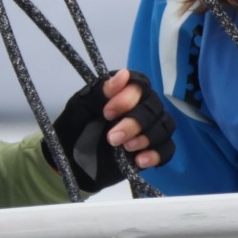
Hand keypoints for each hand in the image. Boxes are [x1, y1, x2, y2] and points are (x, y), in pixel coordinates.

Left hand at [45, 69, 176, 192]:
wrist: (70, 163)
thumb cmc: (73, 129)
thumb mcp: (80, 108)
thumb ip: (100, 92)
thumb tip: (124, 74)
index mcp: (122, 93)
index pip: (140, 85)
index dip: (128, 97)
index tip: (108, 113)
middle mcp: (139, 108)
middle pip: (154, 107)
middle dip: (134, 123)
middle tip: (112, 138)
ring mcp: (147, 130)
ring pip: (165, 127)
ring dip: (147, 137)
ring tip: (126, 148)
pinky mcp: (150, 151)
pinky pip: (168, 149)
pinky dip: (156, 154)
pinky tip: (139, 161)